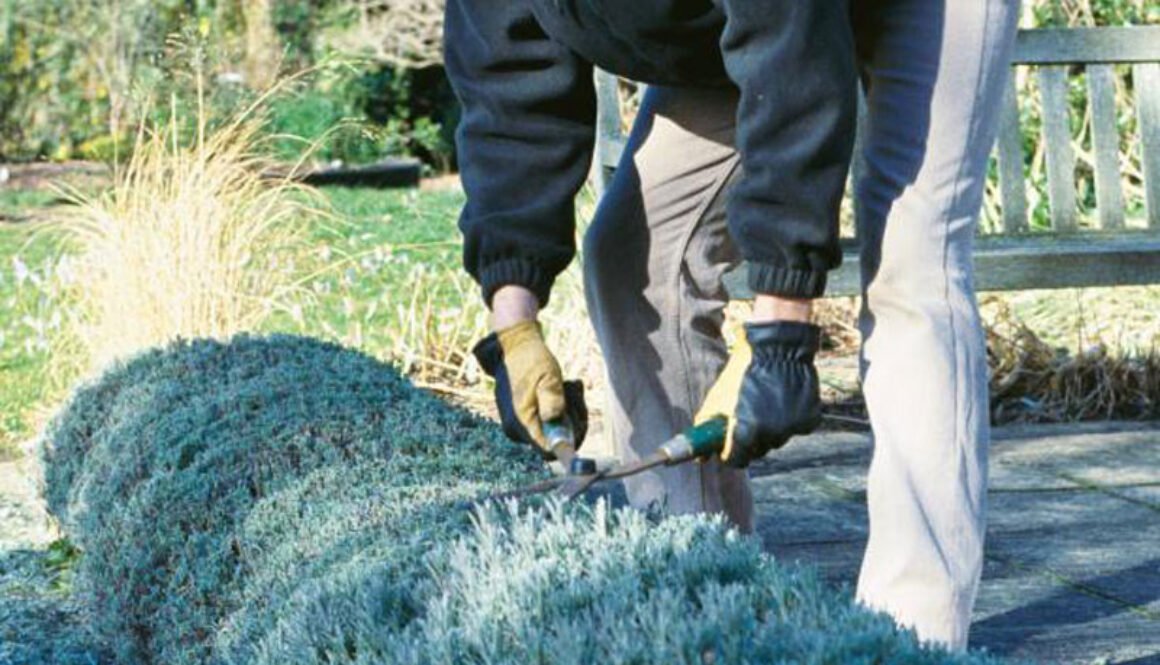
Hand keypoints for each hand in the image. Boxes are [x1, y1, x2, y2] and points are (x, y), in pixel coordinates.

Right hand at [473, 319, 587, 456]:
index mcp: (522, 422)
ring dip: (569, 411)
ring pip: (554, 431)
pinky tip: (562, 388)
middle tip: (576, 392)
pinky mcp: (523, 419)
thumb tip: (554, 421)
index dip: (569, 440)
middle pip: (555, 441)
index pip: (549, 450)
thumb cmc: (531, 361)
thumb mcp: (548, 375)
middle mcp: (517, 430)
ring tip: (569, 386)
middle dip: (572, 420)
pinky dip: (561, 408)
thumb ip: (552, 398)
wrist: (513, 349)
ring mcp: (518, 426)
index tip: (579, 418)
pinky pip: (548, 423)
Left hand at [695, 320, 821, 467]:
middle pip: (757, 450)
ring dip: (770, 427)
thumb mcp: (717, 398)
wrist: (775, 346)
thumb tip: (700, 456)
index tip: (728, 445)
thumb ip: (707, 427)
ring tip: (765, 400)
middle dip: (750, 439)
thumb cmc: (741, 371)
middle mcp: (770, 435)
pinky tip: (784, 398)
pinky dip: (790, 417)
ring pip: (777, 438)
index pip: (736, 460)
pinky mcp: (809, 419)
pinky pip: (796, 427)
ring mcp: (792, 428)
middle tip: (747, 418)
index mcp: (745, 433)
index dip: (729, 452)